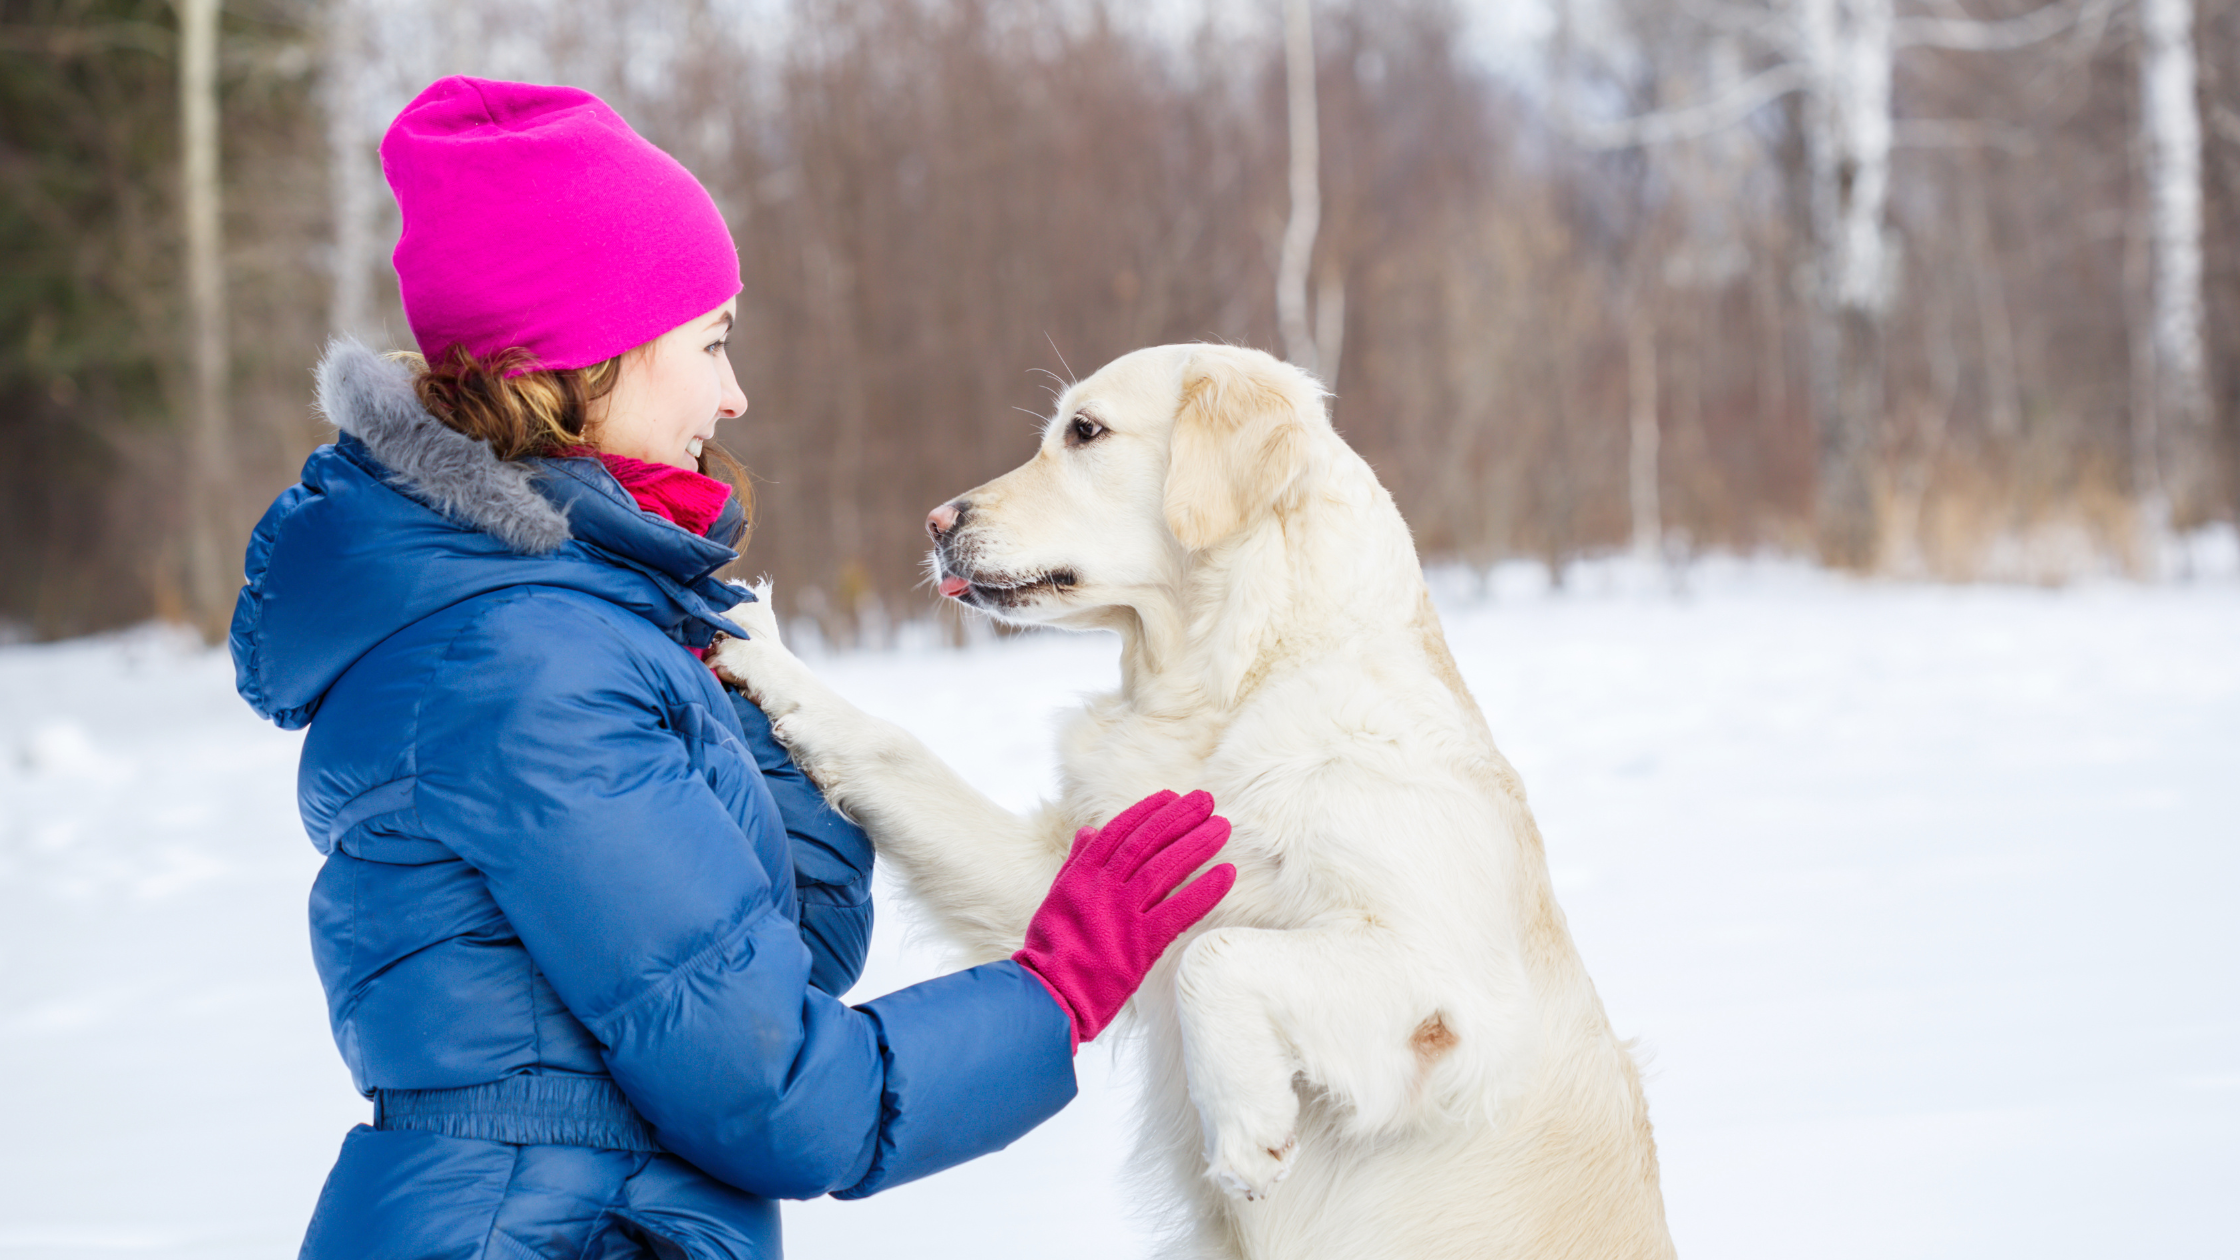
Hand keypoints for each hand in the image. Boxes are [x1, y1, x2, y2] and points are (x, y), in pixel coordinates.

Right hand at [1014, 790, 1236, 1049]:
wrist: (1049, 995)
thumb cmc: (1052, 948)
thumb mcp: (1058, 896)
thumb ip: (1077, 862)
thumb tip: (1089, 830)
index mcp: (1080, 875)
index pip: (1118, 831)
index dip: (1147, 811)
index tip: (1172, 796)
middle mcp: (1102, 888)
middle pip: (1146, 843)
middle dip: (1179, 818)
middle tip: (1207, 800)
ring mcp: (1121, 915)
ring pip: (1164, 870)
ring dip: (1197, 845)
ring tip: (1222, 827)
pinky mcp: (1140, 946)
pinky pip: (1178, 911)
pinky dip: (1204, 891)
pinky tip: (1226, 874)